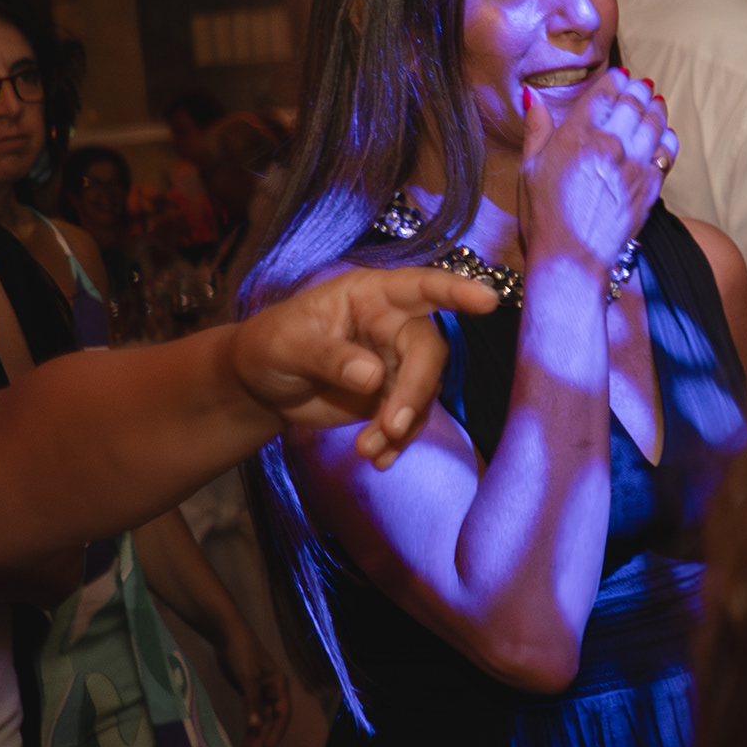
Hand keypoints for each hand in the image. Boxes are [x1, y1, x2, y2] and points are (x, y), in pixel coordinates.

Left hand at [221, 634, 294, 746]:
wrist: (227, 634)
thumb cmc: (242, 653)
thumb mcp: (247, 678)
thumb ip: (252, 702)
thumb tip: (255, 726)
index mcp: (279, 685)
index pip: (282, 713)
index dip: (276, 732)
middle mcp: (274, 690)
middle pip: (272, 718)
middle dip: (264, 735)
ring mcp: (261, 690)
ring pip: (262, 716)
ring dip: (256, 732)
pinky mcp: (249, 689)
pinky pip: (252, 710)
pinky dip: (249, 722)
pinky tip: (245, 733)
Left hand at [234, 265, 500, 467]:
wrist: (260, 386)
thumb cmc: (269, 345)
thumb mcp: (287, 345)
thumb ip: (328, 356)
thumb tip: (374, 376)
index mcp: (371, 296)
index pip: (420, 287)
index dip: (456, 291)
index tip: (486, 301)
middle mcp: (393, 324)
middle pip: (427, 352)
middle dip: (415, 390)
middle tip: (391, 427)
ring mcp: (397, 361)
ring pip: (422, 390)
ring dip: (402, 424)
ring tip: (368, 450)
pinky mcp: (392, 396)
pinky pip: (410, 418)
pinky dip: (397, 441)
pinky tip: (377, 459)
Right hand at [518, 68, 673, 277]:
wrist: (571, 257)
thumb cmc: (543, 215)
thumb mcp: (529, 168)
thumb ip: (536, 129)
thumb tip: (531, 95)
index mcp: (576, 135)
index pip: (603, 95)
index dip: (614, 82)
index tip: (620, 77)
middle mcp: (609, 144)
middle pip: (632, 104)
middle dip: (637, 91)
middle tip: (640, 85)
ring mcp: (634, 164)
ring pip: (654, 123)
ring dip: (655, 109)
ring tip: (655, 101)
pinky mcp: (651, 185)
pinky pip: (667, 151)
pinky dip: (667, 137)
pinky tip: (665, 133)